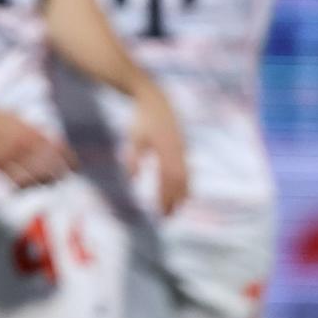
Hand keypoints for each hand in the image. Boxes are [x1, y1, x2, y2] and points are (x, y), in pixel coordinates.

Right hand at [0, 103, 74, 189]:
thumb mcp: (22, 124)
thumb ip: (37, 136)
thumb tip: (57, 152)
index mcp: (34, 133)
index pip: (61, 151)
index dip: (70, 162)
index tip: (74, 168)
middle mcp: (26, 144)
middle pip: (51, 167)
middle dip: (57, 175)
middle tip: (57, 179)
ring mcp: (12, 154)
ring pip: (35, 177)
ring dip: (40, 182)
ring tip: (42, 183)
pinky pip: (16, 181)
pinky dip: (23, 186)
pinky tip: (23, 186)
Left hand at [125, 84, 188, 215]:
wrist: (156, 99)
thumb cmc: (141, 119)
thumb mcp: (134, 138)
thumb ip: (133, 159)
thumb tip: (131, 181)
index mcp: (166, 149)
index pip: (169, 180)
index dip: (166, 197)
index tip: (160, 213)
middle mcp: (178, 151)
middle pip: (181, 182)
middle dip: (174, 200)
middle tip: (166, 217)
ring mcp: (183, 149)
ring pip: (187, 177)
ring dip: (181, 195)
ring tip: (172, 209)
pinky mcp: (184, 148)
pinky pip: (187, 170)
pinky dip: (183, 184)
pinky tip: (177, 194)